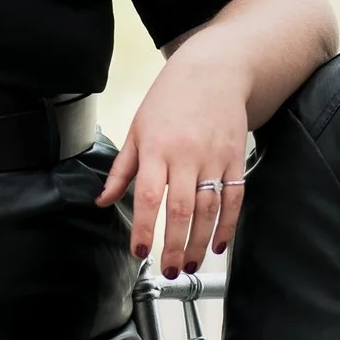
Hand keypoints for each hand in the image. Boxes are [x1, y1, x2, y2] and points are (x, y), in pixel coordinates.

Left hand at [98, 34, 250, 276]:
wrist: (214, 70)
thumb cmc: (171, 98)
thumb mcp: (138, 128)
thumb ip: (122, 169)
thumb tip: (103, 200)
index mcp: (156, 148)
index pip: (147, 196)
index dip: (143, 228)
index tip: (139, 252)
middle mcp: (186, 154)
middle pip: (181, 210)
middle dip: (175, 246)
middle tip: (170, 270)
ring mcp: (214, 157)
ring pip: (209, 209)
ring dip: (200, 242)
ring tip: (191, 264)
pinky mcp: (236, 158)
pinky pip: (234, 198)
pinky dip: (228, 225)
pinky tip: (219, 244)